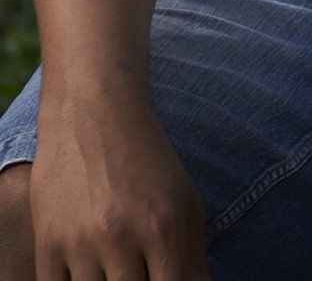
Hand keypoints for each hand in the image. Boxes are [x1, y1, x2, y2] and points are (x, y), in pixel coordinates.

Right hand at [30, 95, 209, 280]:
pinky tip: (90, 273)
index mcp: (162, 227)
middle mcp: (119, 237)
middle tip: (142, 272)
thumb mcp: (184, 201)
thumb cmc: (148, 162)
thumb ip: (193, 255)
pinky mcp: (47, 245)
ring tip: (119, 268)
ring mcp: (78, 243)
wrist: (94, 117)